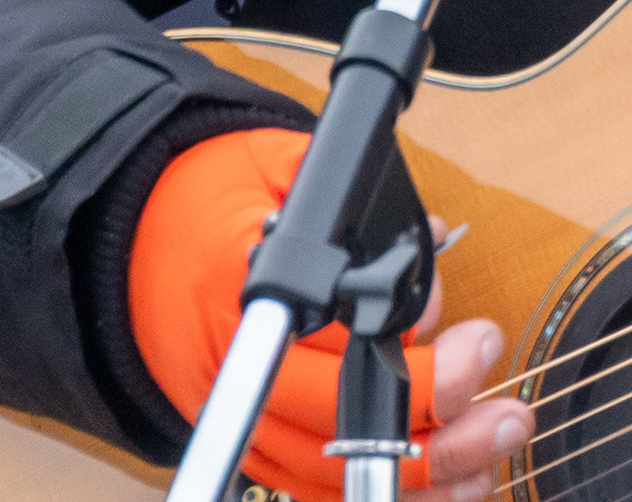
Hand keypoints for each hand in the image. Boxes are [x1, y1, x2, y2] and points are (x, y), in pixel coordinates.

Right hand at [129, 127, 536, 499]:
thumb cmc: (206, 194)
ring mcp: (236, 419)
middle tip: (506, 405)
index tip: (473, 345)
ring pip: (332, 478)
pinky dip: (388, 498)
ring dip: (427, 478)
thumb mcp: (272, 162)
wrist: (125, 234)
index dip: (415, 361)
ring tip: (496, 448)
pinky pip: (318, 490)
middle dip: (438, 427)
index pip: (337, 347)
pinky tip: (452, 486)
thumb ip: (352, 200)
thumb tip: (429, 237)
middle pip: (338, 431)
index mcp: (236, 293)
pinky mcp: (249, 443)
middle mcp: (229, 373)